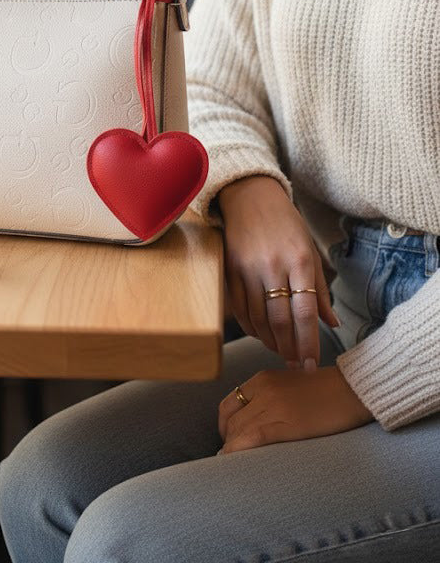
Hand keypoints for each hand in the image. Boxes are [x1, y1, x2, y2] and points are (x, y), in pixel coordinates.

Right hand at [218, 176, 338, 368]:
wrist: (250, 197)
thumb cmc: (287, 224)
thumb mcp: (310, 251)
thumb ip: (320, 290)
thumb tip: (332, 323)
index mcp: (300, 260)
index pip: (305, 311)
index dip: (308, 342)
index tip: (311, 364)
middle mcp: (273, 265)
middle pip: (280, 319)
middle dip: (289, 348)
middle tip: (295, 365)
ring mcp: (248, 268)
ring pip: (258, 317)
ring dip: (270, 341)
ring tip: (281, 352)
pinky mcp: (230, 269)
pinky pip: (241, 308)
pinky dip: (251, 327)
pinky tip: (261, 335)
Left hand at [218, 367, 373, 453]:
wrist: (354, 389)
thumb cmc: (326, 391)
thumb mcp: (289, 385)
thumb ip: (269, 397)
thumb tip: (254, 421)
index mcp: (262, 379)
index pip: (228, 404)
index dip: (224, 426)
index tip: (229, 441)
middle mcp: (263, 389)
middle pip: (231, 420)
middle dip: (227, 441)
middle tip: (232, 458)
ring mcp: (274, 405)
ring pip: (238, 431)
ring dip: (231, 450)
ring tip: (233, 466)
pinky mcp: (287, 422)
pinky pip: (253, 437)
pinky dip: (238, 451)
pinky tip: (236, 462)